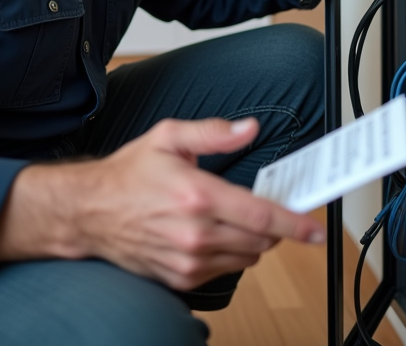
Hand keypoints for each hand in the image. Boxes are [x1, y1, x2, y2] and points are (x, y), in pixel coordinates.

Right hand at [0, 118, 323, 290]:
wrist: (90, 212)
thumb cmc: (128, 175)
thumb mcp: (168, 137)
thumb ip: (213, 133)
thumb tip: (248, 128)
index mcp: (197, 196)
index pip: (261, 216)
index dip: (295, 224)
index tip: (316, 230)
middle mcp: (195, 233)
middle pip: (261, 240)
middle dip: (274, 227)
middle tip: (265, 208)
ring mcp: (188, 260)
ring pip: (246, 257)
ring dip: (252, 240)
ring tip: (230, 218)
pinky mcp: (181, 278)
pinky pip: (225, 270)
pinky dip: (229, 254)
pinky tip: (211, 234)